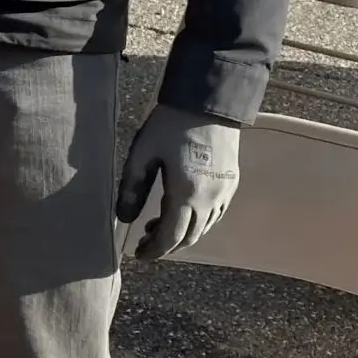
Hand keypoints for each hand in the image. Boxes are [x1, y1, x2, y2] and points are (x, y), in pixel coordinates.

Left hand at [116, 104, 239, 260]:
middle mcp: (211, 199)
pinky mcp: (232, 182)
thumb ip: (132, 188)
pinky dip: (198, 221)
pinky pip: (216, 214)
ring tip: (157, 227)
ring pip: (205, 228)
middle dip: (167, 246)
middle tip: (145, 244)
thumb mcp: (143, 153)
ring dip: (182, 234)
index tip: (139, 255)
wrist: (208, 102)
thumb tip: (125, 219)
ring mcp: (225, 191)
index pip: (171, 236)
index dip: (154, 250)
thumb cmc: (170, 124)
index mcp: (187, 193)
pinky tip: (182, 212)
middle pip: (190, 237)